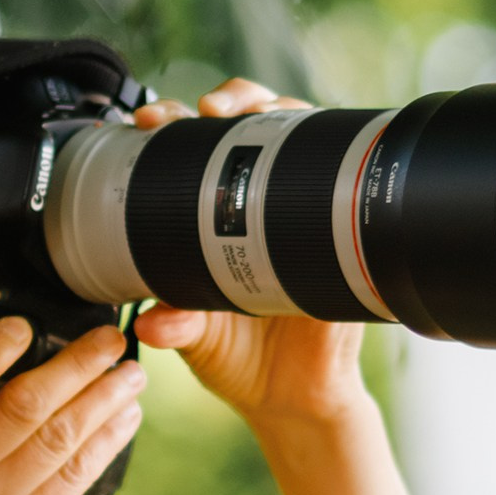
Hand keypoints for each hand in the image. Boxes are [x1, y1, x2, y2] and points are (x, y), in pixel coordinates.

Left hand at [130, 78, 371, 442]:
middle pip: (249, 123)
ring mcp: (303, 209)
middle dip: (229, 97)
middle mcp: (258, 204)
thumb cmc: (240, 358)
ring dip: (278, 107)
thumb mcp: (198, 341)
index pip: (192, 152)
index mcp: (211, 219)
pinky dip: (332, 148)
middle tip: (205, 109)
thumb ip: (177, 327)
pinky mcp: (344, 227)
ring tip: (251, 112)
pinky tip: (317, 138)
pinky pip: (343, 178)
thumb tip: (150, 322)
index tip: (151, 123)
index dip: (174, 127)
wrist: (295, 397)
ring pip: (298, 131)